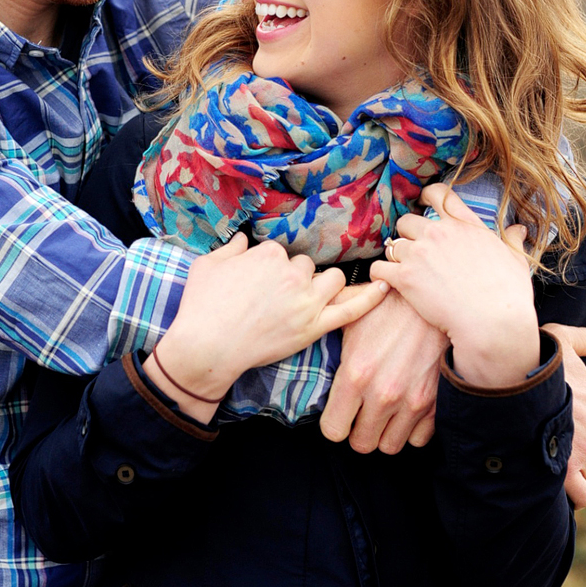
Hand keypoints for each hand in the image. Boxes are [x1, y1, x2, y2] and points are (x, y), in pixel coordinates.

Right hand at [148, 233, 389, 420]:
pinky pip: (350, 310)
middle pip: (308, 265)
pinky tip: (385, 287)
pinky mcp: (314, 328)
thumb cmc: (201, 305)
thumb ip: (230, 247)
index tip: (261, 283)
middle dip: (298, 277)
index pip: (282, 252)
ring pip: (333, 280)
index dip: (273, 268)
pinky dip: (370, 298)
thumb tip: (243, 240)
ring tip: (309, 299)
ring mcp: (306, 301)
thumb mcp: (208, 264)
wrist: (206, 346)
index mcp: (268, 254)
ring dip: (325, 285)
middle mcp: (292, 273)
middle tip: (278, 297)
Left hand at [320, 291, 445, 451]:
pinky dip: (410, 430)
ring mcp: (411, 402)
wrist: (432, 301)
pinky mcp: (434, 403)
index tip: (339, 414)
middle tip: (361, 414)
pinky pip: (418, 439)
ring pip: (389, 446)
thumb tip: (307, 339)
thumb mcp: (349, 317)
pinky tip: (404, 411)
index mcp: (356, 375)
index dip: (334, 424)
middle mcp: (383, 394)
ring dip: (384, 432)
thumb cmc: (388, 306)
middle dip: (358, 431)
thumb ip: (327, 338)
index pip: (333, 430)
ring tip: (382, 413)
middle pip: (361, 444)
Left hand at [370, 184, 539, 388]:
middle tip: (413, 252)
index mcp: (465, 225)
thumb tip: (520, 229)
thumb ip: (513, 241)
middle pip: (406, 220)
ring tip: (402, 272)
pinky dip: (379, 275)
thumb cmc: (510, 296)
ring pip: (392, 244)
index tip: (421, 204)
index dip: (425, 197)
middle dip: (407, 235)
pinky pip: (378, 267)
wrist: (494, 324)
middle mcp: (439, 232)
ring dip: (395, 257)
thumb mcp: (516, 261)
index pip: (439, 194)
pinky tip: (386, 284)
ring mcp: (419, 253)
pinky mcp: (405, 277)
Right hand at [543, 322, 585, 507]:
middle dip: (580, 460)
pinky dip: (573, 496)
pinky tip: (553, 486)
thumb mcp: (559, 338)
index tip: (557, 435)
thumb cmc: (530, 355)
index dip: (579, 437)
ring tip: (551, 471)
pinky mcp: (569, 470)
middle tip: (552, 454)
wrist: (508, 375)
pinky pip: (585, 496)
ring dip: (578, 479)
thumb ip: (584, 338)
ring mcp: (585, 448)